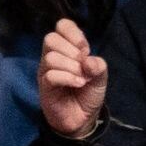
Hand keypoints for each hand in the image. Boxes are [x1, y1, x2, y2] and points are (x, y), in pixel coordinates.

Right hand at [36, 19, 110, 140]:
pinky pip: (51, 75)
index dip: (74, 33)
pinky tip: (78, 84)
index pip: (62, 26)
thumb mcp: (100, 78)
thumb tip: (89, 59)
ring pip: (50, 57)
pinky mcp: (45, 87)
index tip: (85, 49)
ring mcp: (46, 71)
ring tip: (82, 78)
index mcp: (66, 49)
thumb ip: (98, 65)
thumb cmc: (88, 94)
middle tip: (83, 66)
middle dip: (71, 51)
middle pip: (51, 38)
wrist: (83, 120)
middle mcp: (52, 57)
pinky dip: (68, 78)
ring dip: (71, 67)